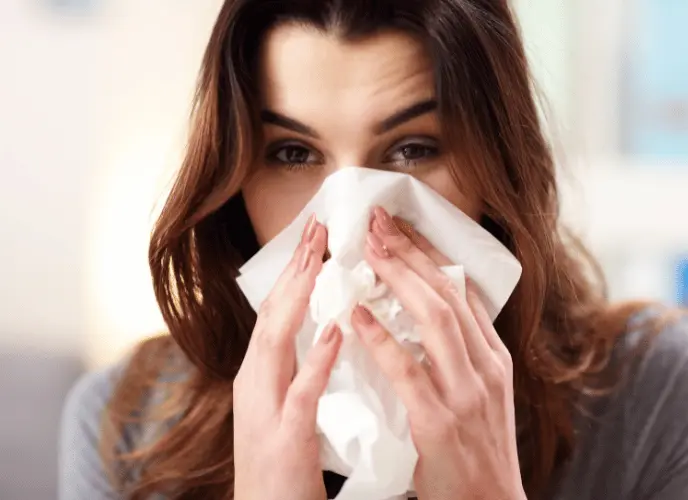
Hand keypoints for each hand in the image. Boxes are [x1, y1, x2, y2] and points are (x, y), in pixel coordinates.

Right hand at [233, 215, 340, 499]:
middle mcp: (254, 384)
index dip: (296, 270)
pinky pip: (301, 393)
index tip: (316, 234)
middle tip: (319, 225)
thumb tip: (327, 328)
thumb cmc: (283, 466)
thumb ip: (299, 367)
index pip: (279, 311)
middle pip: (274, 313)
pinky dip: (317, 359)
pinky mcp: (283, 440)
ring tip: (320, 258)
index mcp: (260, 375)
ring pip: (277, 342)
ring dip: (299, 297)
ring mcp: (264, 410)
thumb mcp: (286, 406)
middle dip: (296, 268)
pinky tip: (336, 330)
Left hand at [350, 207, 525, 499]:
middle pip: (447, 295)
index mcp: (493, 359)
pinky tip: (358, 315)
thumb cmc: (478, 453)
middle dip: (410, 253)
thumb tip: (429, 314)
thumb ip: (462, 356)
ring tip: (368, 250)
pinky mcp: (440, 422)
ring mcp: (467, 393)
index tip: (401, 227)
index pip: (462, 292)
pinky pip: (408, 371)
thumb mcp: (482, 396)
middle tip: (378, 222)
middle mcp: (485, 368)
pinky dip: (382, 339)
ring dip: (398, 279)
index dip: (430, 255)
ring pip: (434, 320)